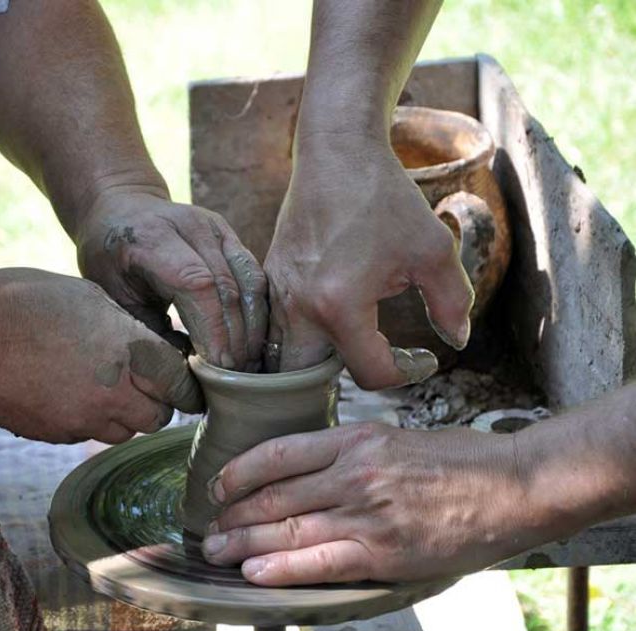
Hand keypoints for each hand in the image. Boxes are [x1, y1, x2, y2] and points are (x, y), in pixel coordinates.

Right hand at [0, 268, 202, 443]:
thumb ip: (126, 329)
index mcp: (129, 350)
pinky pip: (85, 435)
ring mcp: (82, 419)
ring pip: (124, 431)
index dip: (184, 384)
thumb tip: (148, 347)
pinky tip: (65, 393)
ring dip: (121, 415)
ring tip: (98, 386)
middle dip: (154, 403)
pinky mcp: (55, 434)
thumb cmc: (26, 301)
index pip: (181, 384)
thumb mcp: (90, 298)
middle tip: (140, 384)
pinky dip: (85, 420)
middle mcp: (113, 391)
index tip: (181, 382)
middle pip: (158, 417)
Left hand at [75, 188, 267, 370]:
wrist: (120, 208)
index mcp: (152, 238)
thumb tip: (182, 370)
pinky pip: (254, 275)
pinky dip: (256, 310)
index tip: (220, 367)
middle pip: (228, 287)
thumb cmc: (109, 257)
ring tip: (249, 363)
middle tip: (237, 375)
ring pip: (250, 281)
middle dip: (236, 337)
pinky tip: (252, 339)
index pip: (198, 285)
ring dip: (253, 327)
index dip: (214, 329)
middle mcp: (191, 226)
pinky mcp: (230, 234)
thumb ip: (146, 329)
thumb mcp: (113, 294)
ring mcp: (216, 227)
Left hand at [201, 422, 550, 584]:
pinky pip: (322, 561)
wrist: (515, 485)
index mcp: (355, 440)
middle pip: (274, 494)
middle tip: (208, 528)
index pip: (277, 453)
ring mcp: (368, 513)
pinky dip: (283, 568)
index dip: (238, 472)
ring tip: (217, 551)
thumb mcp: (397, 439)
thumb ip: (352, 453)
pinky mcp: (386, 551)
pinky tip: (256, 572)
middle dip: (233, 514)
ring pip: (288, 528)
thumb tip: (309, 472)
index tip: (218, 486)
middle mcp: (354, 473)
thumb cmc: (461, 460)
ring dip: (245, 543)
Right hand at [263, 133, 473, 386]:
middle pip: (310, 379)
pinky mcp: (269, 279)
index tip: (424, 356)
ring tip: (358, 342)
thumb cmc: (385, 199)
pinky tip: (334, 317)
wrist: (336, 154)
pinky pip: (277, 327)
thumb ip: (452, 304)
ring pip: (286, 357)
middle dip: (345, 380)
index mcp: (339, 307)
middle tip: (380, 359)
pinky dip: (301, 336)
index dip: (406, 373)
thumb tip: (455, 340)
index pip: (370, 373)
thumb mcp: (434, 251)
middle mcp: (298, 307)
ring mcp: (278, 294)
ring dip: (319, 362)